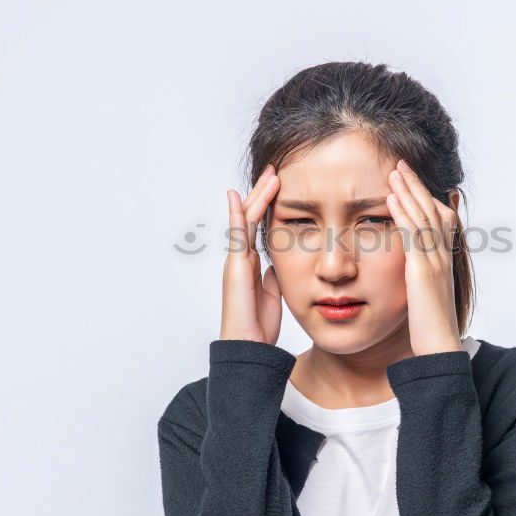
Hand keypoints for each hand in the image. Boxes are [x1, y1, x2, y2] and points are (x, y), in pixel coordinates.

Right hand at [219, 164, 282, 344]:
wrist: (249, 345)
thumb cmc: (259, 325)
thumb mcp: (273, 293)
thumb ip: (274, 275)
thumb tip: (278, 264)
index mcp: (251, 263)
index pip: (258, 226)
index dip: (268, 205)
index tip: (280, 186)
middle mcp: (240, 258)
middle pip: (250, 217)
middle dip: (262, 193)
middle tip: (275, 170)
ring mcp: (235, 260)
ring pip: (244, 220)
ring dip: (257, 196)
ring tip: (270, 175)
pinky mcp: (234, 267)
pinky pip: (236, 235)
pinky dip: (237, 214)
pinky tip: (237, 196)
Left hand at [386, 159, 462, 355]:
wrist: (440, 347)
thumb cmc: (430, 327)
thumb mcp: (425, 294)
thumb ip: (420, 276)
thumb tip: (412, 269)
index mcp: (443, 260)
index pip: (439, 218)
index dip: (426, 197)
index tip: (411, 180)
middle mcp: (443, 256)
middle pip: (432, 210)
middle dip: (416, 185)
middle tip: (401, 164)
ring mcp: (435, 262)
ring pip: (423, 216)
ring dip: (408, 190)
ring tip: (394, 169)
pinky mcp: (422, 271)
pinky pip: (413, 235)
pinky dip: (403, 213)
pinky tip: (391, 198)